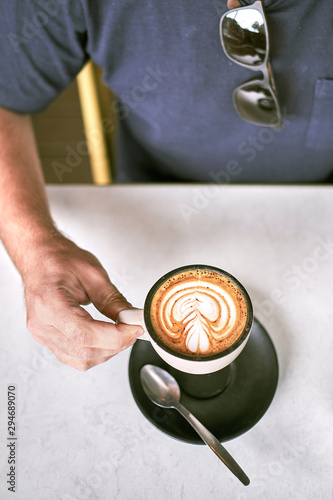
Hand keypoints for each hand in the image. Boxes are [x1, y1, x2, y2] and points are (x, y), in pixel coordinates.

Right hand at [23, 234, 142, 370]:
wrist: (40, 259)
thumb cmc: (59, 261)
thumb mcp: (92, 273)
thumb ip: (112, 299)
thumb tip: (130, 318)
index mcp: (49, 303)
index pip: (84, 333)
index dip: (114, 337)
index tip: (133, 329)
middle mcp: (42, 324)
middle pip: (84, 350)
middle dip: (116, 344)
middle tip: (133, 329)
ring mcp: (42, 335)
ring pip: (81, 359)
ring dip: (107, 351)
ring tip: (121, 333)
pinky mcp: (47, 340)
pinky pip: (74, 358)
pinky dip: (95, 353)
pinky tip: (106, 340)